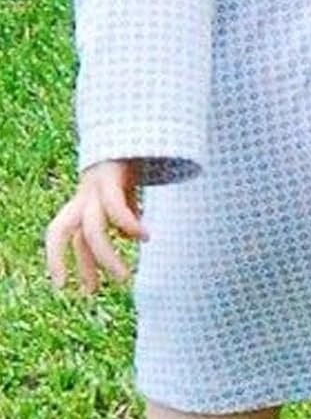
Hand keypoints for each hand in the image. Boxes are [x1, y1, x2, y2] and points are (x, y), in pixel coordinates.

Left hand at [45, 159, 150, 294]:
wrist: (142, 128)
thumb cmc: (135, 160)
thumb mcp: (126, 193)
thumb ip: (123, 214)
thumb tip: (127, 238)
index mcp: (82, 199)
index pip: (63, 234)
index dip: (57, 259)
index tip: (63, 287)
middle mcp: (83, 195)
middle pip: (62, 231)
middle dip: (61, 258)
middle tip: (81, 290)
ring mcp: (95, 186)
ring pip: (93, 231)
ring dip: (106, 258)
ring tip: (124, 279)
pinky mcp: (112, 177)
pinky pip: (116, 209)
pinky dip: (129, 226)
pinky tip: (145, 237)